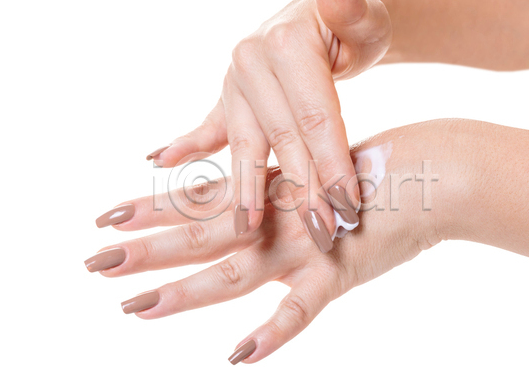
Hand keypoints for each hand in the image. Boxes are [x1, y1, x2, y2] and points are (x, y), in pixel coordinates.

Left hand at [89, 121, 465, 363]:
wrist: (435, 173)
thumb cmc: (379, 171)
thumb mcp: (320, 173)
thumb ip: (286, 187)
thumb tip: (256, 197)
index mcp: (274, 191)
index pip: (200, 199)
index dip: (151, 206)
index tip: (106, 214)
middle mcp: (279, 217)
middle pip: (201, 234)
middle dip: (146, 248)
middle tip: (93, 262)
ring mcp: (306, 247)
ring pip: (234, 272)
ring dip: (183, 291)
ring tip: (135, 307)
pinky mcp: (341, 275)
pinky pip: (302, 310)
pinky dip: (273, 332)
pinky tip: (239, 356)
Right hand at [143, 0, 391, 251]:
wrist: (322, 22)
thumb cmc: (353, 29)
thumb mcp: (363, 17)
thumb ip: (347, 8)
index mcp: (287, 45)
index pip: (314, 116)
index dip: (332, 163)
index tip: (348, 206)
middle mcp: (253, 62)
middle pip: (281, 136)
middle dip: (302, 189)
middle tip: (318, 231)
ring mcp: (236, 81)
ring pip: (247, 143)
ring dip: (249, 187)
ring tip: (247, 227)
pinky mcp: (229, 97)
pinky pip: (210, 126)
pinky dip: (190, 144)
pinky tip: (162, 159)